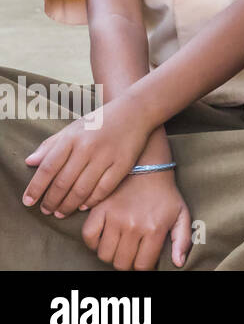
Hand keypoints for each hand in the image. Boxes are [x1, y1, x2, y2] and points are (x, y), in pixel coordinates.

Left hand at [23, 100, 152, 216]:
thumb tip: (29, 162)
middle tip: (46, 211)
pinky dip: (91, 200)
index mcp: (72, 138)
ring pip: (81, 189)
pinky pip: (103, 189)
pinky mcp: (123, 164)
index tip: (28, 202)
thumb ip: (51, 145)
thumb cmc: (100, 121)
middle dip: (51, 201)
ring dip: (68, 205)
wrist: (135, 111)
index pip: (47, 168)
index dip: (35, 188)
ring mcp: (106, 156)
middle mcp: (87, 147)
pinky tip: (83, 206)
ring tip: (61, 213)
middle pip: (63, 182)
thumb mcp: (73, 128)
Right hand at [81, 170, 191, 270]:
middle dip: (127, 262)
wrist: (147, 167)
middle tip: (132, 252)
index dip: (143, 266)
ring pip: (104, 255)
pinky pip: (88, 237)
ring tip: (120, 245)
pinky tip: (105, 238)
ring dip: (111, 255)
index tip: (144, 259)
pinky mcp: (99, 210)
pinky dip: (94, 243)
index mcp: (154, 228)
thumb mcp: (181, 214)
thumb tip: (178, 263)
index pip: (142, 265)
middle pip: (121, 263)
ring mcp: (114, 218)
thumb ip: (183, 240)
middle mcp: (133, 226)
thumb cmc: (165, 195)